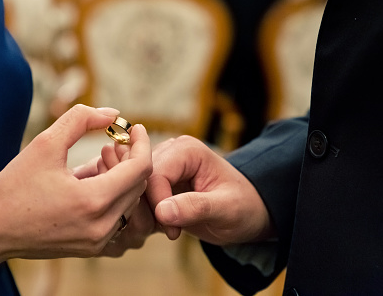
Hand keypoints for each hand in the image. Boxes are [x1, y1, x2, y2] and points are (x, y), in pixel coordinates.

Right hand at [0, 104, 152, 259]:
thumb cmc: (14, 186)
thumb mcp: (45, 144)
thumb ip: (81, 120)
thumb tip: (113, 113)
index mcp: (94, 202)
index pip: (141, 168)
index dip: (142, 143)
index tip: (135, 128)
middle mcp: (102, 227)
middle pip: (138, 185)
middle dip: (130, 158)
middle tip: (111, 143)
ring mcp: (98, 241)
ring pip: (130, 201)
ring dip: (122, 177)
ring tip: (98, 160)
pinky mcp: (92, 247)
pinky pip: (118, 216)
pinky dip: (112, 195)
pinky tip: (90, 181)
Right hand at [147, 136, 274, 245]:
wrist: (247, 211)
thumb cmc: (244, 206)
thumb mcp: (226, 209)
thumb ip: (196, 208)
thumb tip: (162, 211)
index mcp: (186, 150)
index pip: (155, 174)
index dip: (157, 204)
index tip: (173, 230)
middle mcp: (169, 152)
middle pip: (140, 182)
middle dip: (148, 211)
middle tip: (167, 232)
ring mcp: (161, 167)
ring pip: (135, 191)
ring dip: (144, 216)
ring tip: (167, 231)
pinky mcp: (157, 183)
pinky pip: (139, 200)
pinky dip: (147, 217)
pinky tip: (164, 228)